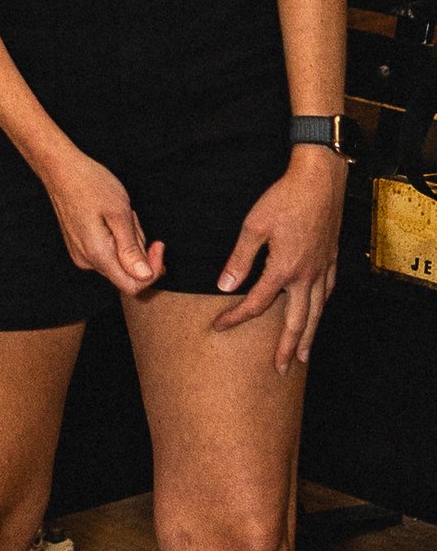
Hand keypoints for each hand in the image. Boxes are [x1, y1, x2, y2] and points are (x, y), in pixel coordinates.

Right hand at [39, 146, 163, 296]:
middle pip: (127, 272)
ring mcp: (81, 255)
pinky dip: (117, 237)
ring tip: (120, 213)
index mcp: (98, 254)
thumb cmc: (90, 185)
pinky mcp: (80, 248)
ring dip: (128, 239)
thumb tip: (145, 276)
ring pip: (119, 260)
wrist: (61, 170)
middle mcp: (87, 261)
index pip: (133, 285)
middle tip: (132, 217)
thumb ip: (132, 249)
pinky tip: (110, 217)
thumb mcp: (119, 213)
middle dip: (139, 248)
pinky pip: (108, 252)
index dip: (152, 270)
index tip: (158, 244)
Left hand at [209, 160, 343, 373]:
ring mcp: (323, 269)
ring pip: (316, 311)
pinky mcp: (332, 259)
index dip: (235, 317)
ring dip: (308, 336)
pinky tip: (317, 313)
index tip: (219, 327)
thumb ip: (239, 259)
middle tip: (281, 370)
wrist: (320, 180)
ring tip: (303, 355)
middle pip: (296, 321)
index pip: (256, 303)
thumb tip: (224, 286)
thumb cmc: (284, 199)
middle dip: (287, 347)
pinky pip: (327, 293)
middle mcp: (306, 276)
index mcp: (283, 269)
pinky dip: (321, 308)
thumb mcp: (253, 227)